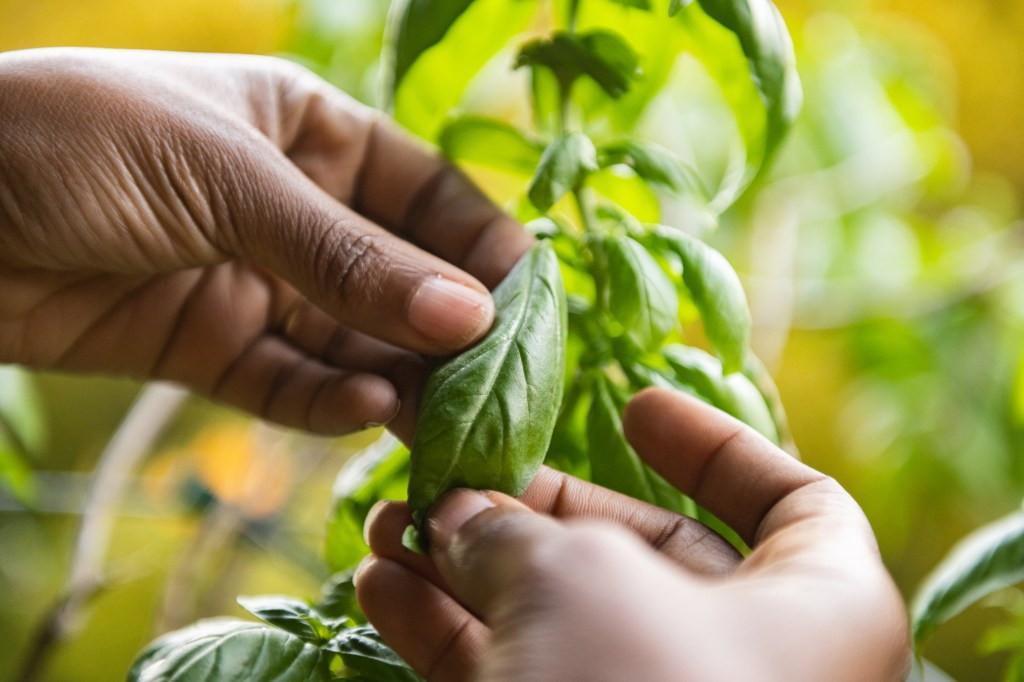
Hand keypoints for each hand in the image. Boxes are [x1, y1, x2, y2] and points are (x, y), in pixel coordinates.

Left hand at [0, 48, 531, 436]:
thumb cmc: (77, 140)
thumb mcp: (229, 177)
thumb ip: (348, 257)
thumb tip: (470, 315)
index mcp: (310, 131)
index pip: (427, 193)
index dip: (483, 246)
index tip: (530, 305)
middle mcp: (296, 209)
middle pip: (401, 278)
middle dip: (450, 332)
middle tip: (499, 388)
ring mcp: (257, 281)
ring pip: (354, 342)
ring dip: (401, 381)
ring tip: (446, 422)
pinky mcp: (211, 347)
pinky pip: (290, 384)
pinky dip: (329, 405)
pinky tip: (367, 416)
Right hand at [357, 388, 909, 680]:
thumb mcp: (580, 579)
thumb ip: (520, 531)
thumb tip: (459, 514)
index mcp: (816, 606)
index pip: (793, 500)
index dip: (715, 444)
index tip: (634, 403)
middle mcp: (750, 661)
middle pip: (642, 552)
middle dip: (534, 508)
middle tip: (451, 474)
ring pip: (561, 618)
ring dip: (467, 569)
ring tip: (390, 525)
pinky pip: (518, 672)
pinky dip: (451, 634)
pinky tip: (383, 588)